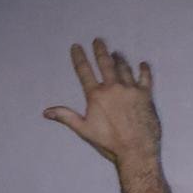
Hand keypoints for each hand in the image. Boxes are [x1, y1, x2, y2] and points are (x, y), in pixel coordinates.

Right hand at [42, 38, 161, 165]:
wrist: (136, 151)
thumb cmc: (109, 143)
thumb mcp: (84, 130)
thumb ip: (66, 116)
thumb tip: (46, 112)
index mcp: (96, 95)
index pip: (84, 71)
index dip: (79, 57)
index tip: (76, 46)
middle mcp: (113, 88)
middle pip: (105, 63)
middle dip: (101, 51)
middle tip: (98, 40)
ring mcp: (130, 90)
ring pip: (124, 68)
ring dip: (120, 60)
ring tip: (117, 53)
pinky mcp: (145, 96)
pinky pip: (145, 78)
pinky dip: (144, 70)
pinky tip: (142, 64)